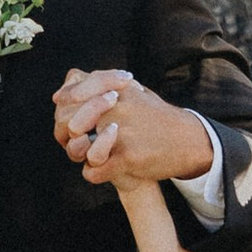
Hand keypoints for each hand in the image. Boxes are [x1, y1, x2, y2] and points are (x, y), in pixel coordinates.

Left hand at [53, 67, 213, 191]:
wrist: (189, 139)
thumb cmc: (158, 117)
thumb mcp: (133, 90)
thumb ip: (103, 83)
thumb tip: (70, 77)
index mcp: (113, 90)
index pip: (69, 96)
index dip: (62, 111)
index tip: (69, 122)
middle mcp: (114, 108)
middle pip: (69, 123)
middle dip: (67, 137)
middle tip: (75, 143)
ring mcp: (121, 133)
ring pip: (78, 148)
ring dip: (79, 155)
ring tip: (89, 157)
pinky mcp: (128, 157)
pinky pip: (94, 170)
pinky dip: (93, 174)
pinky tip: (99, 172)